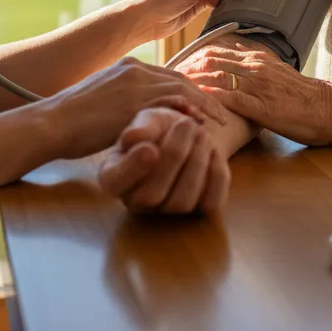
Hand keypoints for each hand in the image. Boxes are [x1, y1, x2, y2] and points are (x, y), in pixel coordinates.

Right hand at [41, 58, 227, 160]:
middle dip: (204, 94)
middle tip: (221, 111)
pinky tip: (201, 126)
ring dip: (204, 104)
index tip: (205, 103)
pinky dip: (190, 113)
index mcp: (128, 66)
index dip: (190, 89)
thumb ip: (126, 101)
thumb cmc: (72, 120)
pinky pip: (172, 104)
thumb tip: (144, 115)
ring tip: (219, 120)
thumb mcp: (103, 101)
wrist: (52, 122)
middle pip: (181, 78)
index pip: (169, 74)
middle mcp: (135, 69)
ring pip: (182, 89)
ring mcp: (136, 83)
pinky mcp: (135, 102)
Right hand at [98, 108, 230, 213]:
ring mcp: (168, 211)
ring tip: (202, 134)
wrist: (188, 134)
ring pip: (183, 202)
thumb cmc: (160, 127)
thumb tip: (134, 138)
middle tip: (187, 124)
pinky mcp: (198, 211)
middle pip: (152, 195)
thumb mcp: (148, 119)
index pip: (114, 182)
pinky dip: (216, 175)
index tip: (150, 147)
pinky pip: (210, 203)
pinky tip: (214, 151)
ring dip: (197, 163)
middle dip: (174, 155)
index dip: (132, 169)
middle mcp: (138, 201)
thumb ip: (141, 128)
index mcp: (115, 176)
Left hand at [182, 41, 331, 145]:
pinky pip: (231, 97)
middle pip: (210, 60)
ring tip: (172, 87)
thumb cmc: (301, 95)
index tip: (173, 66)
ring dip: (192, 81)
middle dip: (185, 68)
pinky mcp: (261, 105)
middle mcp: (254, 67)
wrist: (328, 108)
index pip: (215, 51)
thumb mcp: (277, 70)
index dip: (191, 58)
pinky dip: (210, 97)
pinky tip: (195, 100)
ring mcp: (257, 85)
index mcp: (256, 58)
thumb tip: (236, 48)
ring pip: (217, 76)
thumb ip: (255, 60)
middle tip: (164, 76)